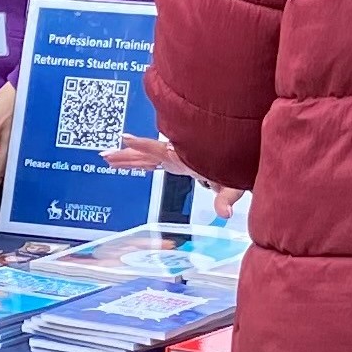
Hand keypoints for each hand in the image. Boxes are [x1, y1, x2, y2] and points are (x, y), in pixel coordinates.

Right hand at [104, 131, 244, 220]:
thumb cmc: (240, 165)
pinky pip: (155, 160)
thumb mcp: (233, 184)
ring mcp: (178, 159)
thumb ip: (226, 199)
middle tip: (105, 155)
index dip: (143, 145)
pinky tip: (130, 163)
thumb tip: (225, 214)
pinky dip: (140, 160)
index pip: (160, 150)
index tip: (125, 137)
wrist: (246, 154)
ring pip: (147, 156)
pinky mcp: (180, 163)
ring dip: (128, 157)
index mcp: (187, 158)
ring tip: (107, 158)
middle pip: (147, 154)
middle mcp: (179, 156)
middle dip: (127, 155)